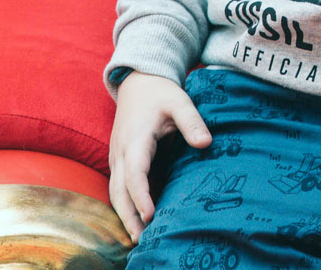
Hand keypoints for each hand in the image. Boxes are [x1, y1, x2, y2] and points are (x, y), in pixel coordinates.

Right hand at [107, 71, 211, 240]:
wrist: (138, 81)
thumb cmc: (161, 92)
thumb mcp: (179, 101)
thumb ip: (192, 122)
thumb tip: (206, 143)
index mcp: (135, 139)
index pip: (135, 173)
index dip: (141, 194)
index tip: (150, 214)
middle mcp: (121, 152)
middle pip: (119, 190)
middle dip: (129, 215)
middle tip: (142, 239)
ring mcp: (117, 157)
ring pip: (115, 192)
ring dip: (124, 215)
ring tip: (138, 238)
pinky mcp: (119, 160)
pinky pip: (118, 187)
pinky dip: (124, 205)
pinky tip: (136, 221)